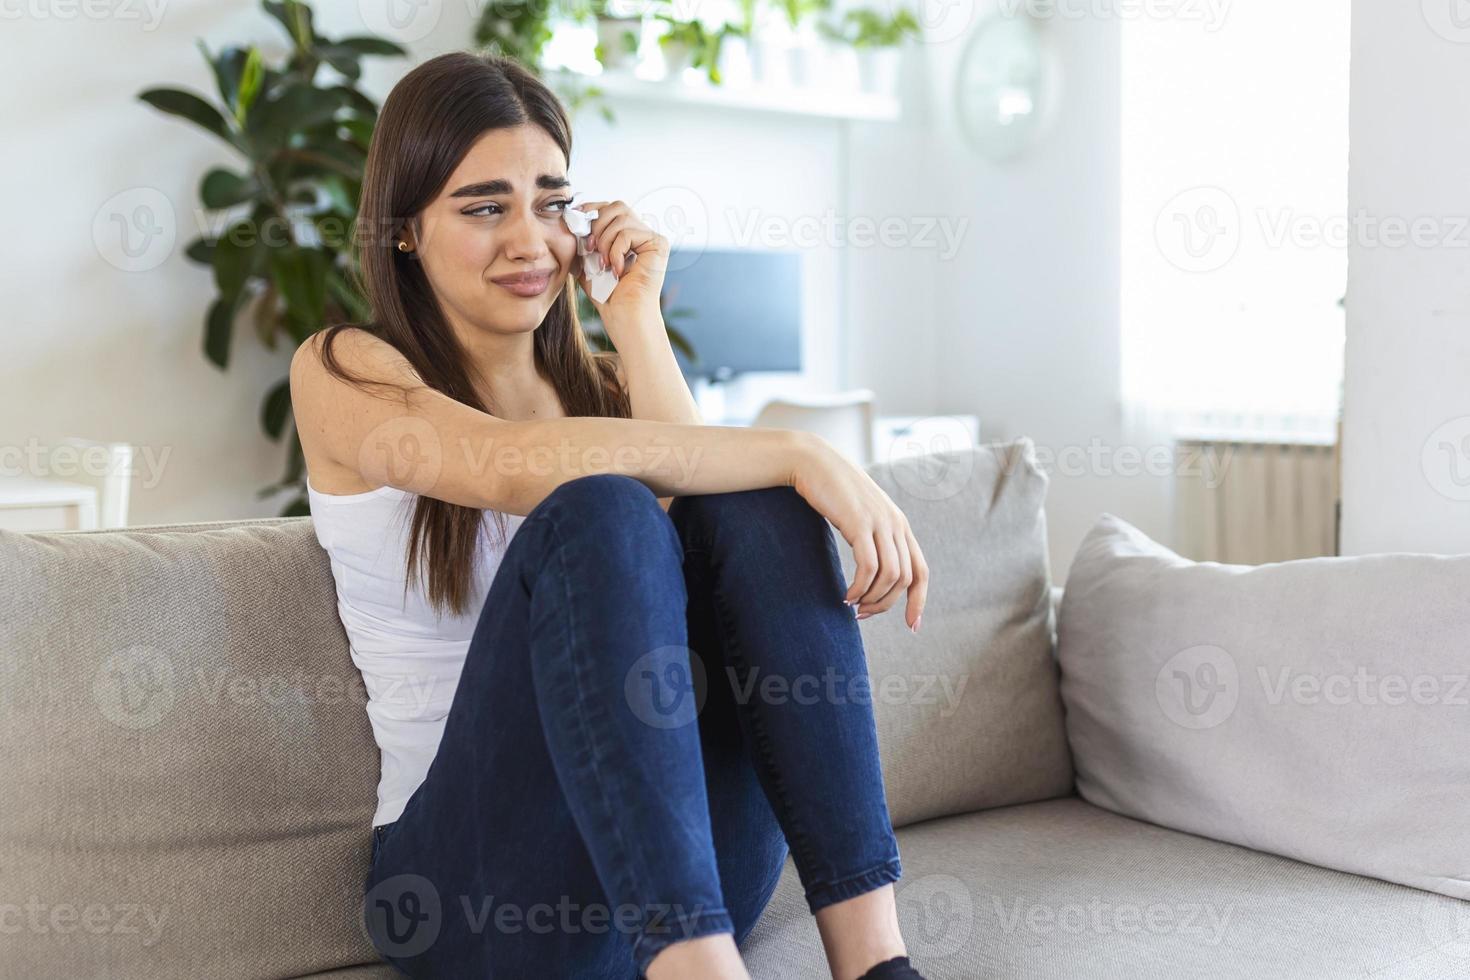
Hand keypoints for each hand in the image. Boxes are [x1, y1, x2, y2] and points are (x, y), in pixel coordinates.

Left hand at [571, 199, 667, 335]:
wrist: (622, 315)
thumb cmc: (606, 294)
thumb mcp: (587, 260)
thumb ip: (582, 239)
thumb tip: (570, 217)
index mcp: (627, 234)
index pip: (609, 208)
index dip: (592, 210)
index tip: (576, 221)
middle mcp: (642, 233)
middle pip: (617, 206)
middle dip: (597, 225)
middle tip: (590, 248)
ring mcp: (651, 238)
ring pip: (622, 217)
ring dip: (606, 240)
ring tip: (604, 264)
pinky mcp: (658, 244)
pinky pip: (629, 232)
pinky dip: (617, 251)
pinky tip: (617, 270)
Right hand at [787, 433, 928, 631]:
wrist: (812, 461)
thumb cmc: (832, 490)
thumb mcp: (859, 515)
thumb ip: (872, 536)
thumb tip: (872, 569)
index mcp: (899, 525)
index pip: (920, 571)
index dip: (918, 601)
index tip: (911, 626)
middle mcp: (895, 524)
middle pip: (905, 578)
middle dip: (887, 605)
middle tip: (864, 615)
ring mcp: (879, 522)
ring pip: (889, 576)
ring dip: (872, 599)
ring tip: (853, 606)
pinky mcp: (859, 522)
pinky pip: (868, 566)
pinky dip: (859, 587)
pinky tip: (846, 595)